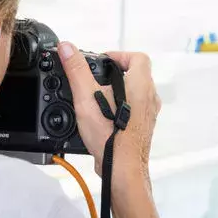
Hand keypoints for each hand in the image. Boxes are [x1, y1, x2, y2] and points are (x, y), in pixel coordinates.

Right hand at [58, 42, 159, 175]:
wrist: (122, 169)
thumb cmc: (110, 136)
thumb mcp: (86, 97)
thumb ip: (77, 70)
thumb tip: (67, 48)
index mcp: (141, 85)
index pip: (138, 58)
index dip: (120, 54)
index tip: (104, 60)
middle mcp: (150, 99)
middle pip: (137, 75)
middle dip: (116, 73)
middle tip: (97, 78)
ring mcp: (149, 115)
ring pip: (136, 94)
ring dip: (118, 91)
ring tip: (98, 98)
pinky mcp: (143, 129)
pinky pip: (134, 111)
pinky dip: (120, 108)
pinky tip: (104, 117)